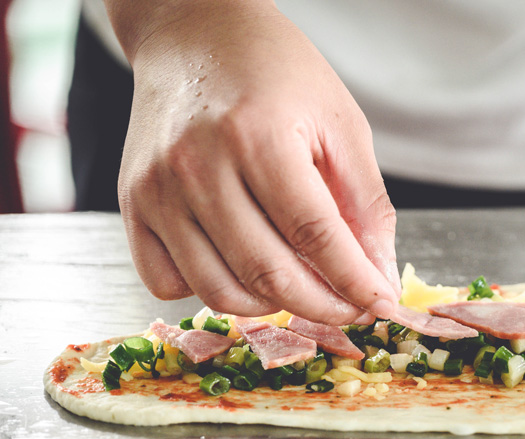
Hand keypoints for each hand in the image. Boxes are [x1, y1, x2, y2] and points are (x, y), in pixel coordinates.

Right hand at [109, 0, 399, 323]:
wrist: (194, 33)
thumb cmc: (275, 71)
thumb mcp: (340, 123)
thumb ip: (366, 204)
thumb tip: (380, 277)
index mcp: (258, 135)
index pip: (315, 235)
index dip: (355, 281)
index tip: (380, 303)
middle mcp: (197, 165)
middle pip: (267, 272)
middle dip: (322, 306)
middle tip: (351, 307)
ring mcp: (157, 189)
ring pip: (218, 290)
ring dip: (272, 307)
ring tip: (303, 289)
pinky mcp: (132, 204)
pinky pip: (167, 282)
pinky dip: (211, 292)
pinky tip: (242, 269)